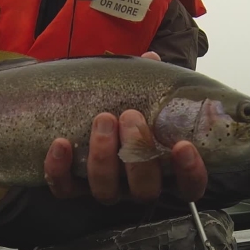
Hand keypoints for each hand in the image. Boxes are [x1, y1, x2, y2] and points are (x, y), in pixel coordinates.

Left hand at [44, 51, 207, 204]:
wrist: (85, 116)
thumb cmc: (129, 109)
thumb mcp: (145, 97)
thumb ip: (153, 84)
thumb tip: (151, 59)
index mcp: (166, 170)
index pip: (190, 186)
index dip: (190, 172)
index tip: (183, 145)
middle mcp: (138, 186)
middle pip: (145, 189)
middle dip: (137, 153)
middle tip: (130, 116)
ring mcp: (107, 189)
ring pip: (106, 190)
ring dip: (103, 156)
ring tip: (103, 118)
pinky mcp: (74, 189)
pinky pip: (65, 189)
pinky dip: (59, 170)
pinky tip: (61, 143)